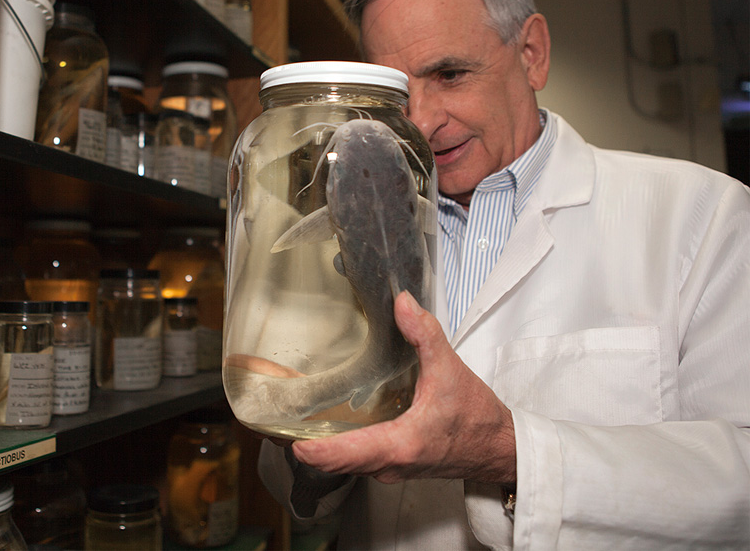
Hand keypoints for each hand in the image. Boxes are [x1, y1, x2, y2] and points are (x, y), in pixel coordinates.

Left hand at [291, 290, 516, 484]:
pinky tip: (326, 426)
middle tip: (275, 422)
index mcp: (400, 445)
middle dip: (305, 446)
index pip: (346, 455)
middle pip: (335, 463)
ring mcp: (389, 469)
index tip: (289, 441)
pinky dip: (336, 448)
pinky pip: (356, 461)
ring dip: (319, 448)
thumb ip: (425, 335)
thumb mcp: (451, 370)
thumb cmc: (477, 419)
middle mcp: (389, 464)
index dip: (314, 450)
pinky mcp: (392, 465)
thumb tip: (402, 303)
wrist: (498, 447)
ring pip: (344, 465)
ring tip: (291, 421)